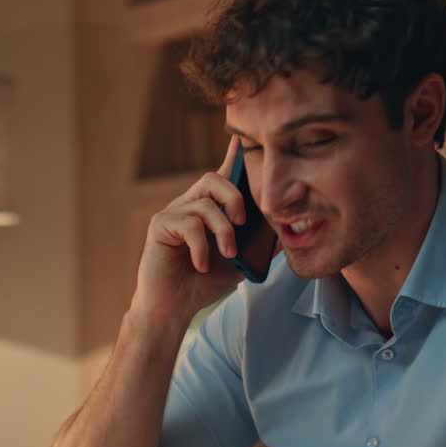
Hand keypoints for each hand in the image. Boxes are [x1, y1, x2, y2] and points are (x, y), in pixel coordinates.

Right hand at [130, 136, 249, 322]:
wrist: (174, 307)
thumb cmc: (205, 282)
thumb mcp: (241, 262)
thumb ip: (258, 244)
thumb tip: (286, 231)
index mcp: (209, 208)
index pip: (223, 175)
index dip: (234, 156)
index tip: (244, 139)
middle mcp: (190, 204)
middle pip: (214, 179)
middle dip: (236, 198)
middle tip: (244, 223)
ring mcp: (173, 213)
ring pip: (205, 205)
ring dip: (224, 231)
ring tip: (229, 254)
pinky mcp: (159, 226)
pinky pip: (189, 225)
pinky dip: (202, 247)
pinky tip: (201, 265)